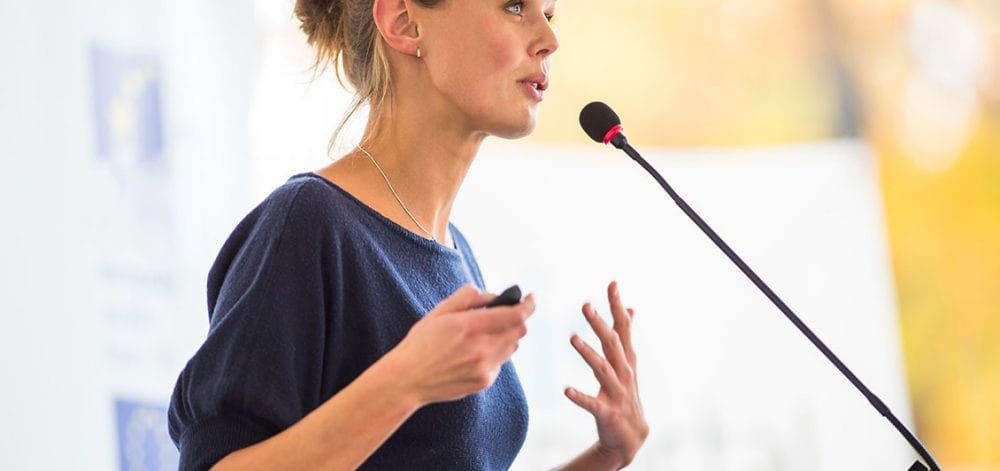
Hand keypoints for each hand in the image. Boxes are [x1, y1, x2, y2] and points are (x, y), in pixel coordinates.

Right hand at [388, 284, 534, 405]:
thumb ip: (469, 297)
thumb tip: (493, 295)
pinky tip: (474, 353)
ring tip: (484, 334)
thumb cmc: (421, 343)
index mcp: (471, 326)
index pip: (516, 315)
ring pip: (512, 347)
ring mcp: (485, 368)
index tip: (531, 297)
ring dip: (506, 336)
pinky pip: (501, 362)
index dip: (529, 305)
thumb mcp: (440, 311)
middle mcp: (482, 349)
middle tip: (505, 313)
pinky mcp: (484, 381)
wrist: (407, 379)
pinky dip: (495, 353)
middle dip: (516, 319)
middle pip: (519, 331)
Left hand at [565, 281, 647, 467]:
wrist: (631, 436)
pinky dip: (580, 396)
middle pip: (613, 344)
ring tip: (573, 338)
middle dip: (600, 324)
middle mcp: (624, 372)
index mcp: (626, 359)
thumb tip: (630, 308)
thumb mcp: (628, 363)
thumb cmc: (625, 394)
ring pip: (602, 369)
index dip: (617, 306)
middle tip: (585, 305)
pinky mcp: (607, 412)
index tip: (612, 284)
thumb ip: (626, 336)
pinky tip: (566, 390)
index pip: (623, 327)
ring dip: (588, 353)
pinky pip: (592, 403)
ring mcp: (617, 392)